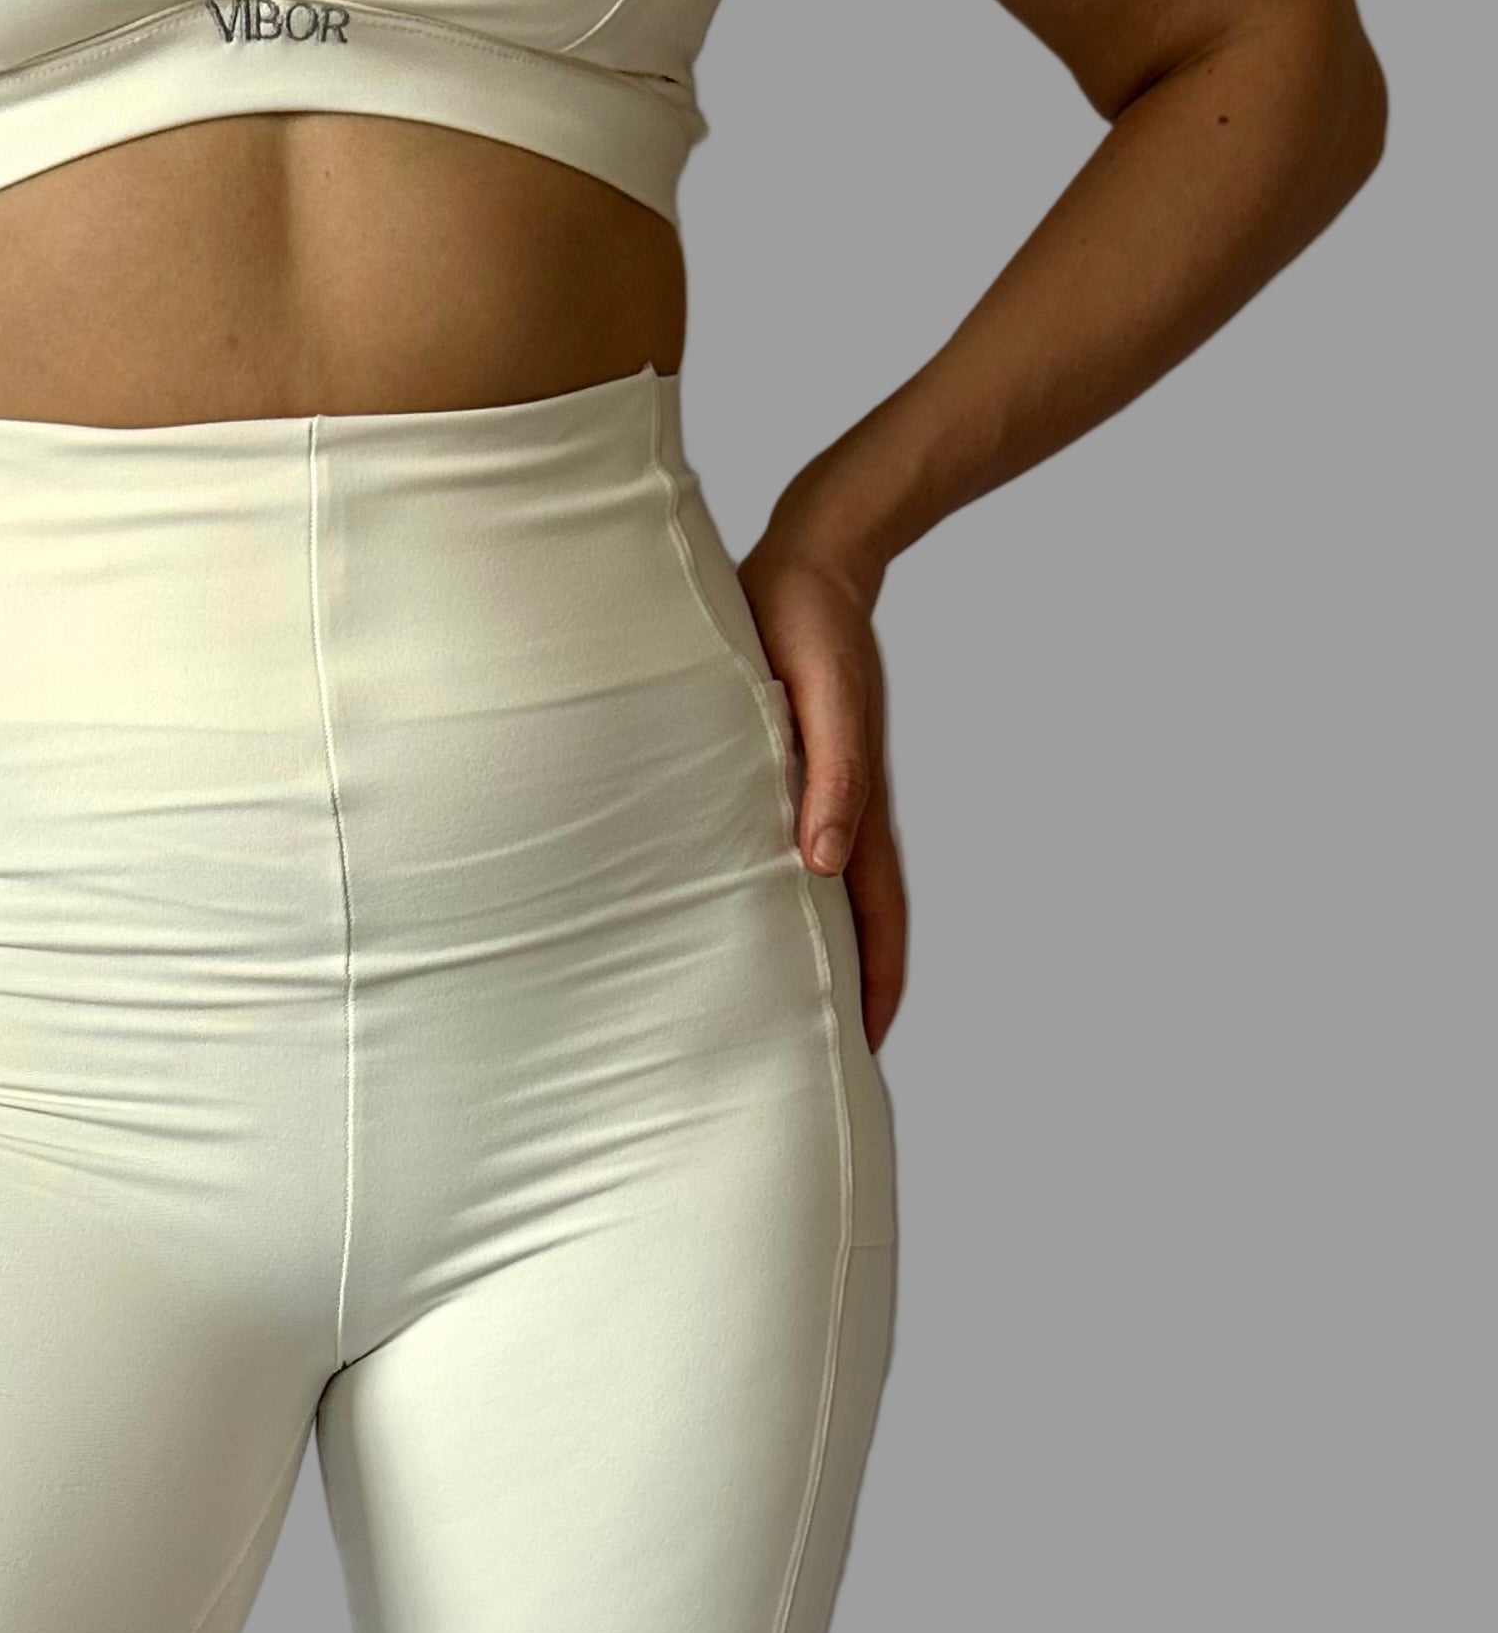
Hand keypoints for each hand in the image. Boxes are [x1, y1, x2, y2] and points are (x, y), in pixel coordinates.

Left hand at [736, 525, 907, 1052]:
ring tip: (786, 1018)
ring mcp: (821, 804)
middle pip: (860, 931)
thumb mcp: (825, 697)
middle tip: (822, 1067)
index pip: (880, 927)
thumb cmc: (809, 625)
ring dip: (818, 960)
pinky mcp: (792, 782)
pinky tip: (752, 924)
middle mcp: (845, 820)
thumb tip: (824, 863)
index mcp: (858, 814)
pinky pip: (794, 860)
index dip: (877, 993)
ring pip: (827, 902)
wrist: (806, 566)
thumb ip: (831, 775)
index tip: (861, 1057)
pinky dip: (788, 906)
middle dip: (850, 999)